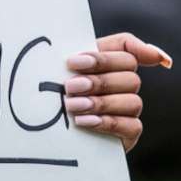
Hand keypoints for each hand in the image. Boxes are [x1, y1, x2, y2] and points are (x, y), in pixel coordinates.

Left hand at [65, 32, 170, 152]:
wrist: (42, 134)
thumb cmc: (54, 96)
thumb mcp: (62, 68)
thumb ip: (83, 47)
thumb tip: (138, 45)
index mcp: (111, 62)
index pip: (126, 49)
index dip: (102, 57)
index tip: (73, 62)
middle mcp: (125, 84)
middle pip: (131, 78)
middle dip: (98, 82)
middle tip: (69, 87)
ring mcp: (130, 110)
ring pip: (133, 102)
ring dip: (100, 103)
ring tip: (72, 106)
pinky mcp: (130, 134)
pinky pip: (133, 126)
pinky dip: (108, 122)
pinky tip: (84, 121)